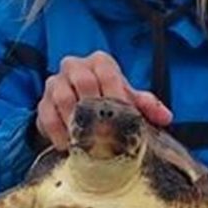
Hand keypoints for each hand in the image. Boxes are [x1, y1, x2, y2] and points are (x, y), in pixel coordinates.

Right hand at [35, 50, 172, 149]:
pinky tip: (68, 145)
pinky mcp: (42, 103)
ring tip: (86, 140)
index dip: (117, 94)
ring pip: (62, 96)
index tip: (124, 115)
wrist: (80, 110)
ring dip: (75, 120)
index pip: (108, 72)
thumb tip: (165, 117)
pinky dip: (58, 132)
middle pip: (83, 80)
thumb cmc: (109, 100)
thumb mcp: (129, 100)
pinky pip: (46, 115)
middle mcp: (75, 66)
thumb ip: (148, 105)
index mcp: (100, 62)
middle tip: (105, 130)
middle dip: (95, 107)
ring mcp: (55, 83)